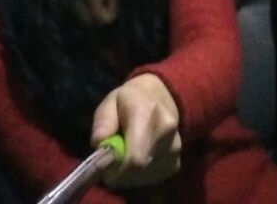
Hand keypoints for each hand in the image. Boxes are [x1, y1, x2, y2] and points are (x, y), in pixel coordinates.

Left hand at [91, 74, 181, 189]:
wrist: (160, 97)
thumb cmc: (129, 100)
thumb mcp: (110, 102)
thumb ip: (103, 122)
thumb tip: (100, 147)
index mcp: (146, 112)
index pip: (135, 157)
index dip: (117, 170)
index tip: (104, 169)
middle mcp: (165, 131)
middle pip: (139, 170)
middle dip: (120, 173)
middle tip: (111, 163)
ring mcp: (174, 148)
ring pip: (145, 178)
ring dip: (130, 175)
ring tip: (126, 156)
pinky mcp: (176, 162)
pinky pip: (153, 179)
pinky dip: (141, 176)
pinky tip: (139, 159)